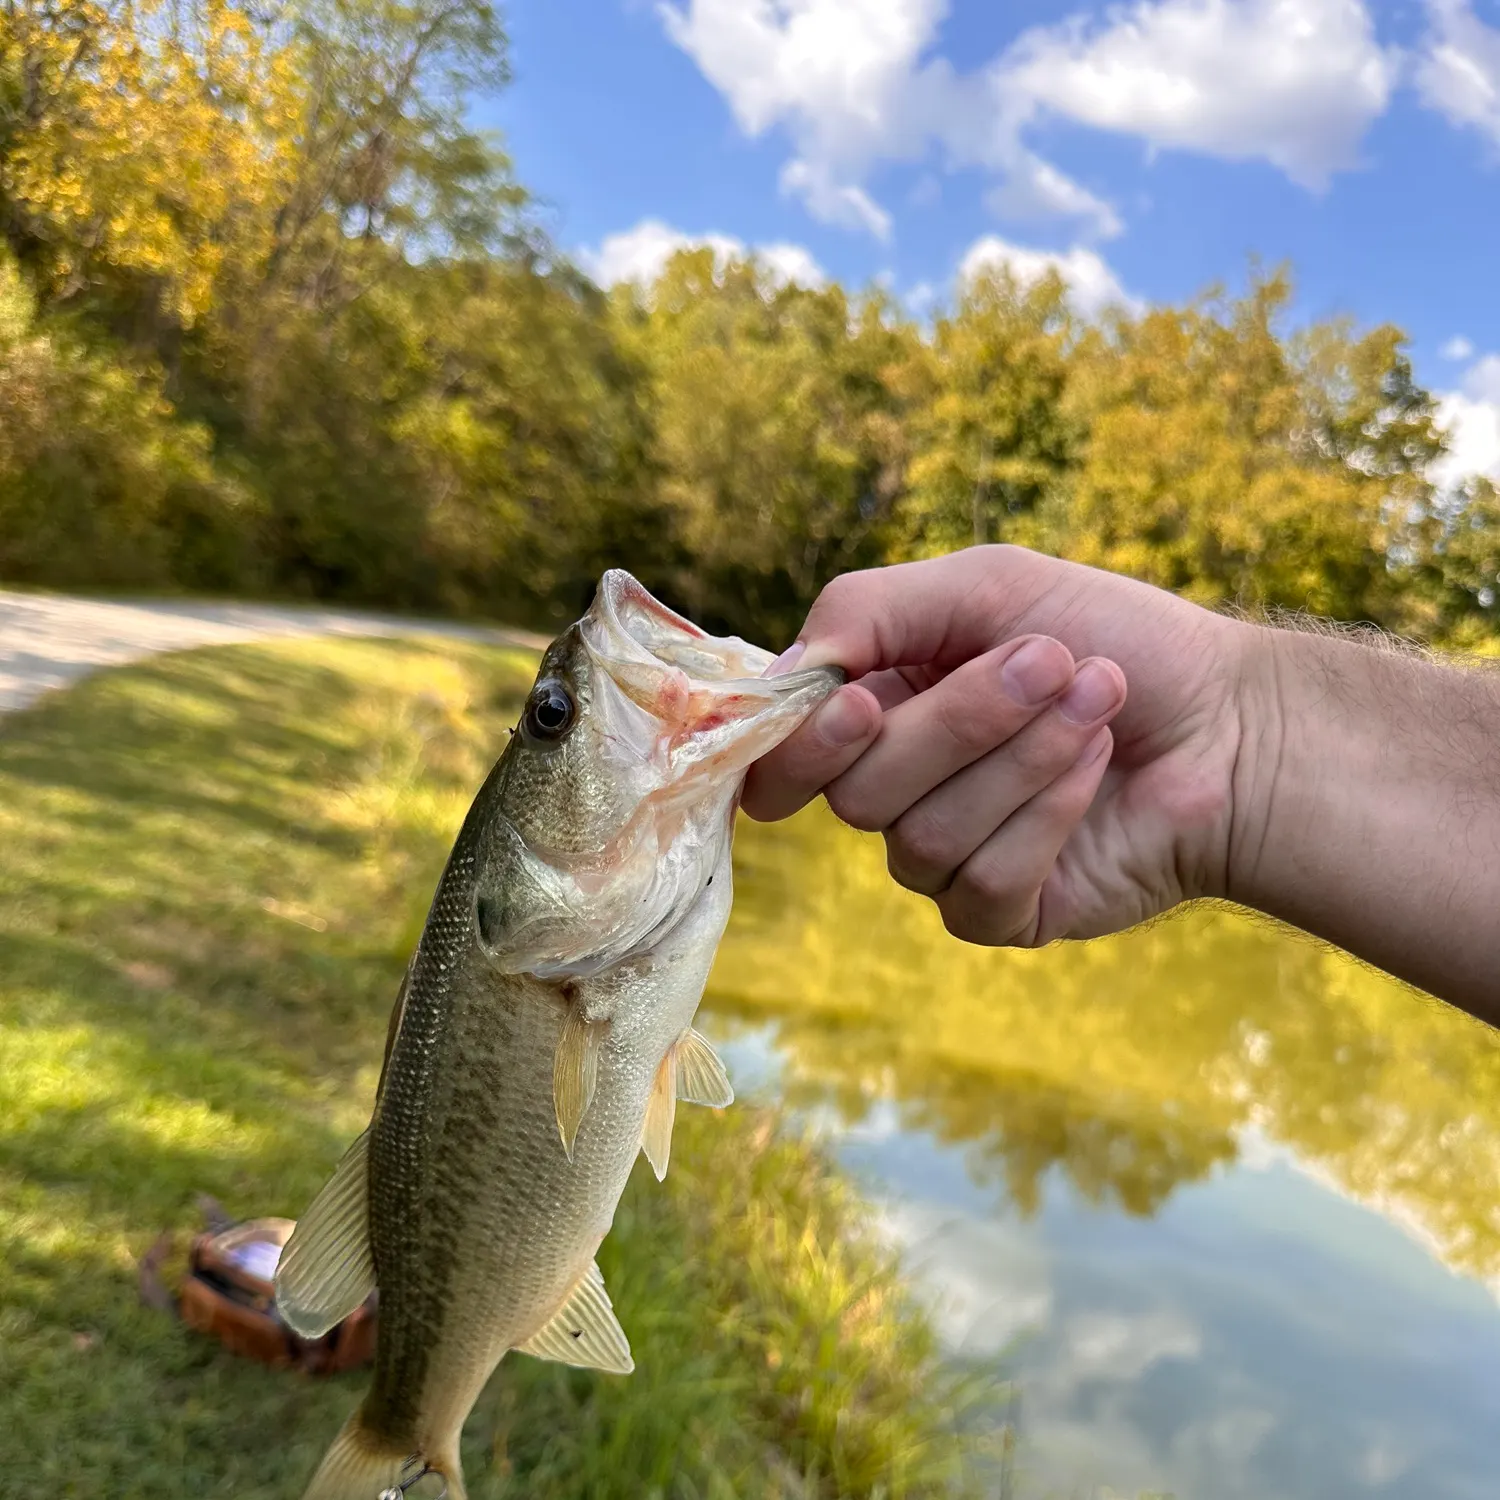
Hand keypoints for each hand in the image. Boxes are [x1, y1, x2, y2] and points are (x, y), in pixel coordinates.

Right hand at [743, 545, 1251, 946]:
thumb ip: (866, 609)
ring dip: (1022, 760)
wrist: (1230, 718)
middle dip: (961, 722)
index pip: (782, 757)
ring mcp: (942, 857)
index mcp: (875, 710)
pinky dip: (1049, 814)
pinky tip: (1100, 771)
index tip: (864, 702)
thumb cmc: (1110, 637)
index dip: (804, 744)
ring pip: (921, 838)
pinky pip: (979, 882)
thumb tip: (786, 676)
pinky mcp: (997, 910)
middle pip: (857, 791)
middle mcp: (894, 789)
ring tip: (1096, 705)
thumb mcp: (986, 586)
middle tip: (1048, 661)